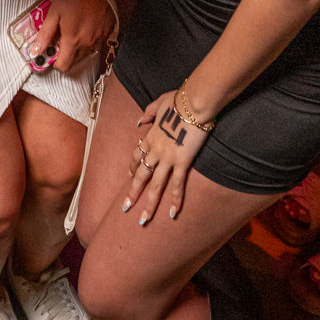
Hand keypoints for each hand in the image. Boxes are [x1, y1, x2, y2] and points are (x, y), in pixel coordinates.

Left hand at [25, 0, 114, 74]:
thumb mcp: (54, 12)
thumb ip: (45, 35)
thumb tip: (36, 51)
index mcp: (73, 39)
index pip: (63, 66)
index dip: (54, 62)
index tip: (49, 55)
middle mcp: (88, 42)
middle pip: (74, 61)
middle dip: (64, 54)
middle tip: (58, 38)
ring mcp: (99, 37)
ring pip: (85, 53)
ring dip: (76, 47)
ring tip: (71, 29)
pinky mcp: (107, 31)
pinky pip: (95, 43)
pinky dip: (88, 39)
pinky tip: (83, 25)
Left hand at [123, 91, 209, 225]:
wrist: (194, 102)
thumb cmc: (179, 99)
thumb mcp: (159, 103)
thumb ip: (148, 113)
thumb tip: (138, 121)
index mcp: (150, 137)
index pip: (136, 157)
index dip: (133, 169)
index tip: (130, 177)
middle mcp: (155, 150)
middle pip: (141, 176)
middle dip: (132, 193)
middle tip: (125, 208)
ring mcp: (167, 158)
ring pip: (155, 186)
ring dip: (149, 204)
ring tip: (143, 220)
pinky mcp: (182, 161)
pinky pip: (177, 185)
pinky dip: (175, 200)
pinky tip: (173, 213)